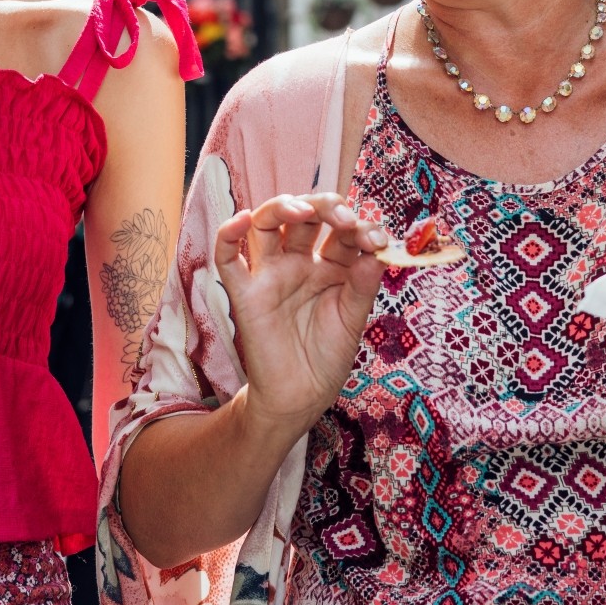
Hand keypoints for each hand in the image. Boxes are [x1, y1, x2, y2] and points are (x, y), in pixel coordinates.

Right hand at [214, 192, 385, 447]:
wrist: (301, 397)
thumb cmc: (327, 356)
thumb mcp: (353, 319)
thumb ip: (362, 286)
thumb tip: (377, 252)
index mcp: (328, 265)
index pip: (341, 232)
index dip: (360, 228)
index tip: (378, 240)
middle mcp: (297, 262)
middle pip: (304, 217)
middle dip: (325, 208)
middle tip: (345, 219)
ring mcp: (270, 274)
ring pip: (265, 225)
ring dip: (281, 208)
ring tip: (302, 210)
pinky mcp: (244, 294)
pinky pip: (228, 258)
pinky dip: (228, 234)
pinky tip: (241, 219)